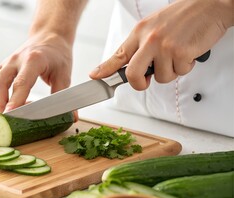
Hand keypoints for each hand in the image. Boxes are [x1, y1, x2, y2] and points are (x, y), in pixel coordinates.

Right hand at [0, 32, 72, 112]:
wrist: (49, 36)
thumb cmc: (57, 55)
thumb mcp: (65, 74)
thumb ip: (63, 96)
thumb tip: (71, 117)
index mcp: (34, 59)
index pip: (21, 83)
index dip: (15, 100)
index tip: (10, 115)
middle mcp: (16, 59)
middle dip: (0, 104)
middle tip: (8, 120)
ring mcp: (6, 62)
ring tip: (7, 114)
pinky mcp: (1, 66)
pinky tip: (3, 104)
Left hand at [90, 0, 232, 89]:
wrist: (209, 6)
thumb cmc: (182, 17)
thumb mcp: (153, 27)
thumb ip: (141, 46)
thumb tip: (130, 65)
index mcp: (139, 33)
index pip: (118, 55)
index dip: (104, 69)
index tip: (95, 77)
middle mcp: (149, 40)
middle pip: (132, 74)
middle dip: (139, 84)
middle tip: (145, 82)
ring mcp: (164, 47)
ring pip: (161, 78)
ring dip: (171, 71)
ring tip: (178, 53)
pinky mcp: (180, 53)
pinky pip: (179, 72)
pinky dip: (186, 66)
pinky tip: (188, 51)